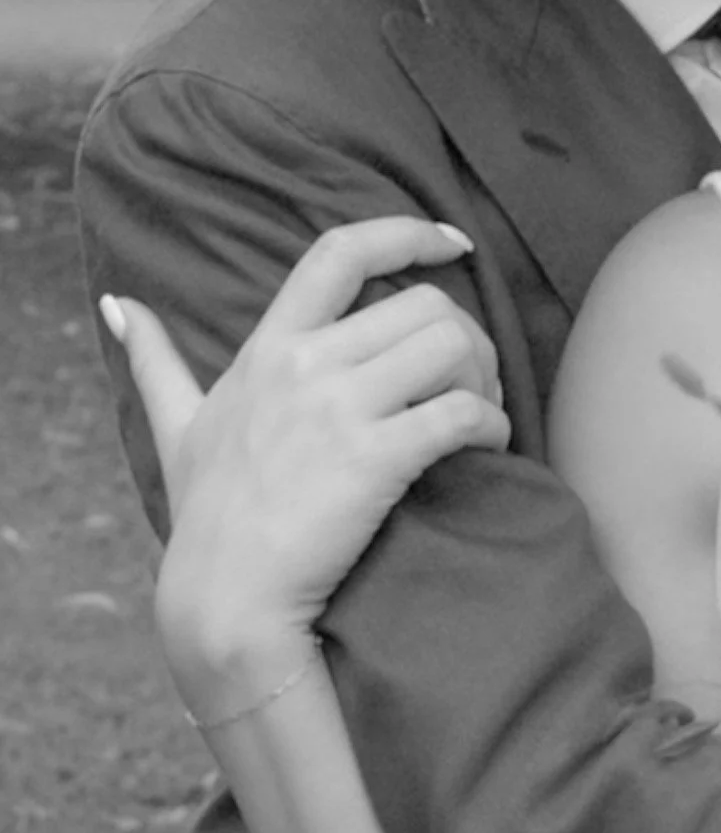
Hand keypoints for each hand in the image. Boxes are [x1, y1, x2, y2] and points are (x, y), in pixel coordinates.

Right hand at [105, 218, 509, 715]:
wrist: (224, 600)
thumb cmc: (206, 518)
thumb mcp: (173, 426)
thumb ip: (152, 360)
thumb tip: (116, 305)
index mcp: (268, 347)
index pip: (340, 252)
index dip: (408, 232)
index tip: (453, 243)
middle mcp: (304, 364)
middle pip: (425, 303)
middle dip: (467, 335)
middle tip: (471, 379)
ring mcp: (340, 410)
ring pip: (453, 346)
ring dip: (484, 376)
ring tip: (480, 414)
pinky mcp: (376, 459)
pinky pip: (464, 413)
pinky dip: (492, 424)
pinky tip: (489, 446)